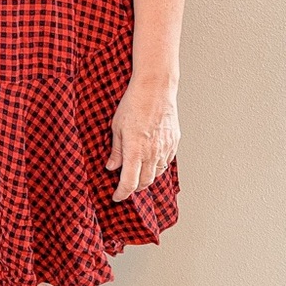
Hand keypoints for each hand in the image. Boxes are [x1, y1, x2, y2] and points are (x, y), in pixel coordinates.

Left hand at [105, 81, 180, 201]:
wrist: (155, 89)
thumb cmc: (133, 104)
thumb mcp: (116, 127)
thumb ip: (116, 150)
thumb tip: (112, 166)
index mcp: (135, 151)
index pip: (129, 183)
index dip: (122, 193)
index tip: (116, 196)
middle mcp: (152, 154)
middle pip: (144, 183)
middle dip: (134, 189)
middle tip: (125, 187)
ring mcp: (165, 149)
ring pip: (157, 174)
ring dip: (147, 179)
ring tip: (138, 177)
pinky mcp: (173, 143)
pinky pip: (166, 162)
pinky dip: (158, 168)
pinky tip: (151, 163)